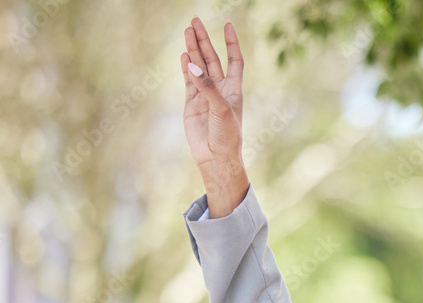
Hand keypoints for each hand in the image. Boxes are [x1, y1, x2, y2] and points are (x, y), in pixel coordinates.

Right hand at [181, 17, 248, 216]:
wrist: (216, 158)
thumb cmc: (227, 136)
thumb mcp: (222, 109)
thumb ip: (207, 87)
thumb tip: (192, 64)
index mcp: (234, 90)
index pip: (234, 61)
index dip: (231, 43)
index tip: (228, 25)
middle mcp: (219, 90)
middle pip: (212, 59)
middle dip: (204, 40)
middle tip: (195, 21)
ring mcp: (204, 95)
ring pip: (198, 67)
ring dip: (193, 50)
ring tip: (187, 30)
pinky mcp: (192, 103)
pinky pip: (188, 81)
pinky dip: (186, 68)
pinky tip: (184, 55)